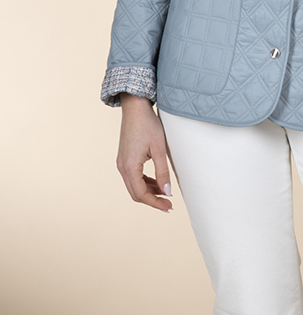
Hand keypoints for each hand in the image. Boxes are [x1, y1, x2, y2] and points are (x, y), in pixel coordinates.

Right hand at [117, 94, 172, 211]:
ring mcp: (122, 163)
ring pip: (134, 186)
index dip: (155, 203)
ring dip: (149, 192)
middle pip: (135, 193)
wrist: (135, 108)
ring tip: (165, 193)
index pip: (141, 194)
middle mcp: (122, 167)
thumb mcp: (159, 149)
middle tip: (169, 205)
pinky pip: (133, 177)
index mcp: (130, 167)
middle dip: (152, 200)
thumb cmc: (148, 125)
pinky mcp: (124, 158)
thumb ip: (163, 172)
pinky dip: (145, 182)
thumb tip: (167, 192)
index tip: (169, 207)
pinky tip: (157, 182)